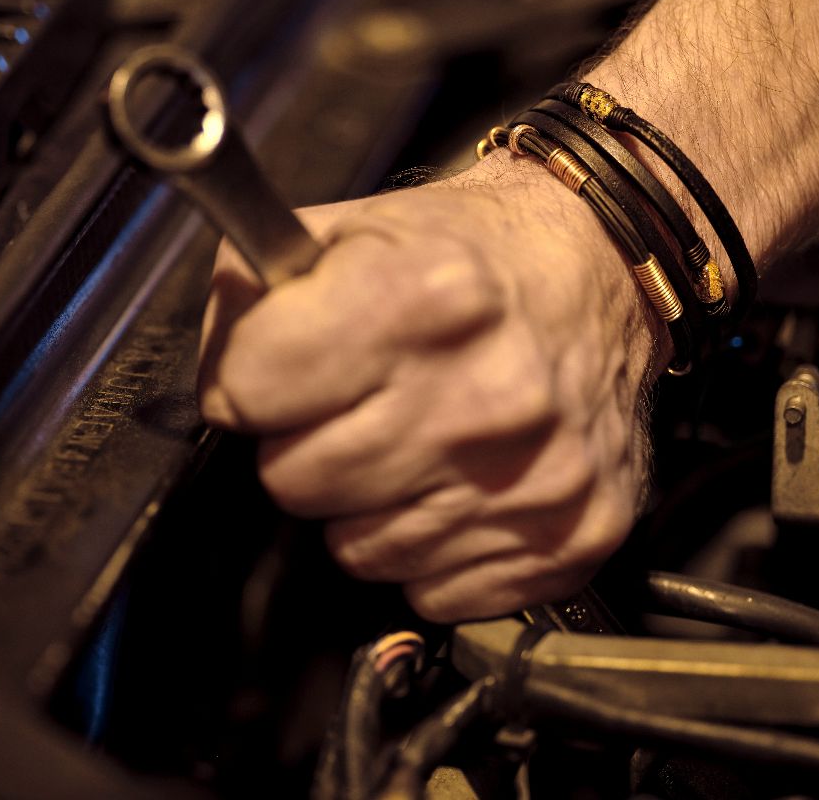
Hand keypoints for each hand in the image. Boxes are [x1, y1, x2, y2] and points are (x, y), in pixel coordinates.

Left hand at [197, 155, 658, 621]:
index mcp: (423, 298)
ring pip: (357, 551)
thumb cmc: (470, 256)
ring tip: (411, 438)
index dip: (249, 379)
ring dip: (367, 504)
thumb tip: (217, 384)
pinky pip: (433, 589)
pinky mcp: (570, 537)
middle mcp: (486, 395)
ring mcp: (533, 477)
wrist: (601, 271)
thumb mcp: (351, 228)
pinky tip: (459, 483)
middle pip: (293, 480)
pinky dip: (433, 548)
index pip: (248, 389)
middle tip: (354, 404)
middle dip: (305, 444)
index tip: (280, 369)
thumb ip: (253, 292)